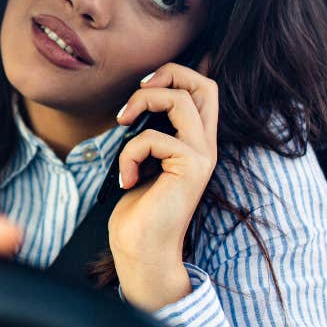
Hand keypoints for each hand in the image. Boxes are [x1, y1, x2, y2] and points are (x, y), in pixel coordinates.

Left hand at [108, 57, 217, 311]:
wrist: (141, 252)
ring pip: (181, 100)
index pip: (204, 89)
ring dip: (142, 103)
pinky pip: (153, 138)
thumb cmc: (138, 210)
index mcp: (196, 141)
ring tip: (121, 124)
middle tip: (137, 91)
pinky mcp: (190, 169)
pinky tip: (125, 179)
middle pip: (204, 85)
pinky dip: (129, 152)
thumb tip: (137, 102)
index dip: (175, 74)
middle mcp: (205, 146)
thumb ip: (151, 132)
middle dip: (167, 74)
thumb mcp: (144, 160)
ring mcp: (201, 157)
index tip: (142, 87)